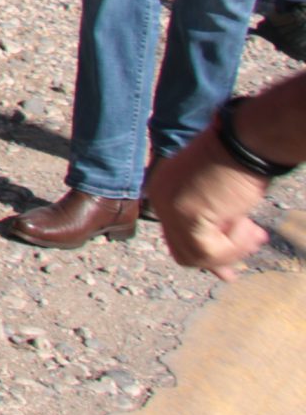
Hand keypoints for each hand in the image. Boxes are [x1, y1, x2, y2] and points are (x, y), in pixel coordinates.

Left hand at [148, 128, 271, 277]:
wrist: (245, 141)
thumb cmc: (239, 165)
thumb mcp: (222, 202)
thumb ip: (216, 231)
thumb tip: (224, 272)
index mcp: (164, 190)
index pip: (177, 240)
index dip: (210, 253)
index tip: (238, 257)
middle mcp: (159, 199)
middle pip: (184, 252)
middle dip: (222, 255)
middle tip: (255, 241)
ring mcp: (169, 208)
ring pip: (196, 257)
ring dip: (231, 250)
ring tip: (255, 231)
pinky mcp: (185, 215)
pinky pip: (208, 251)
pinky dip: (234, 246)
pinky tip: (248, 225)